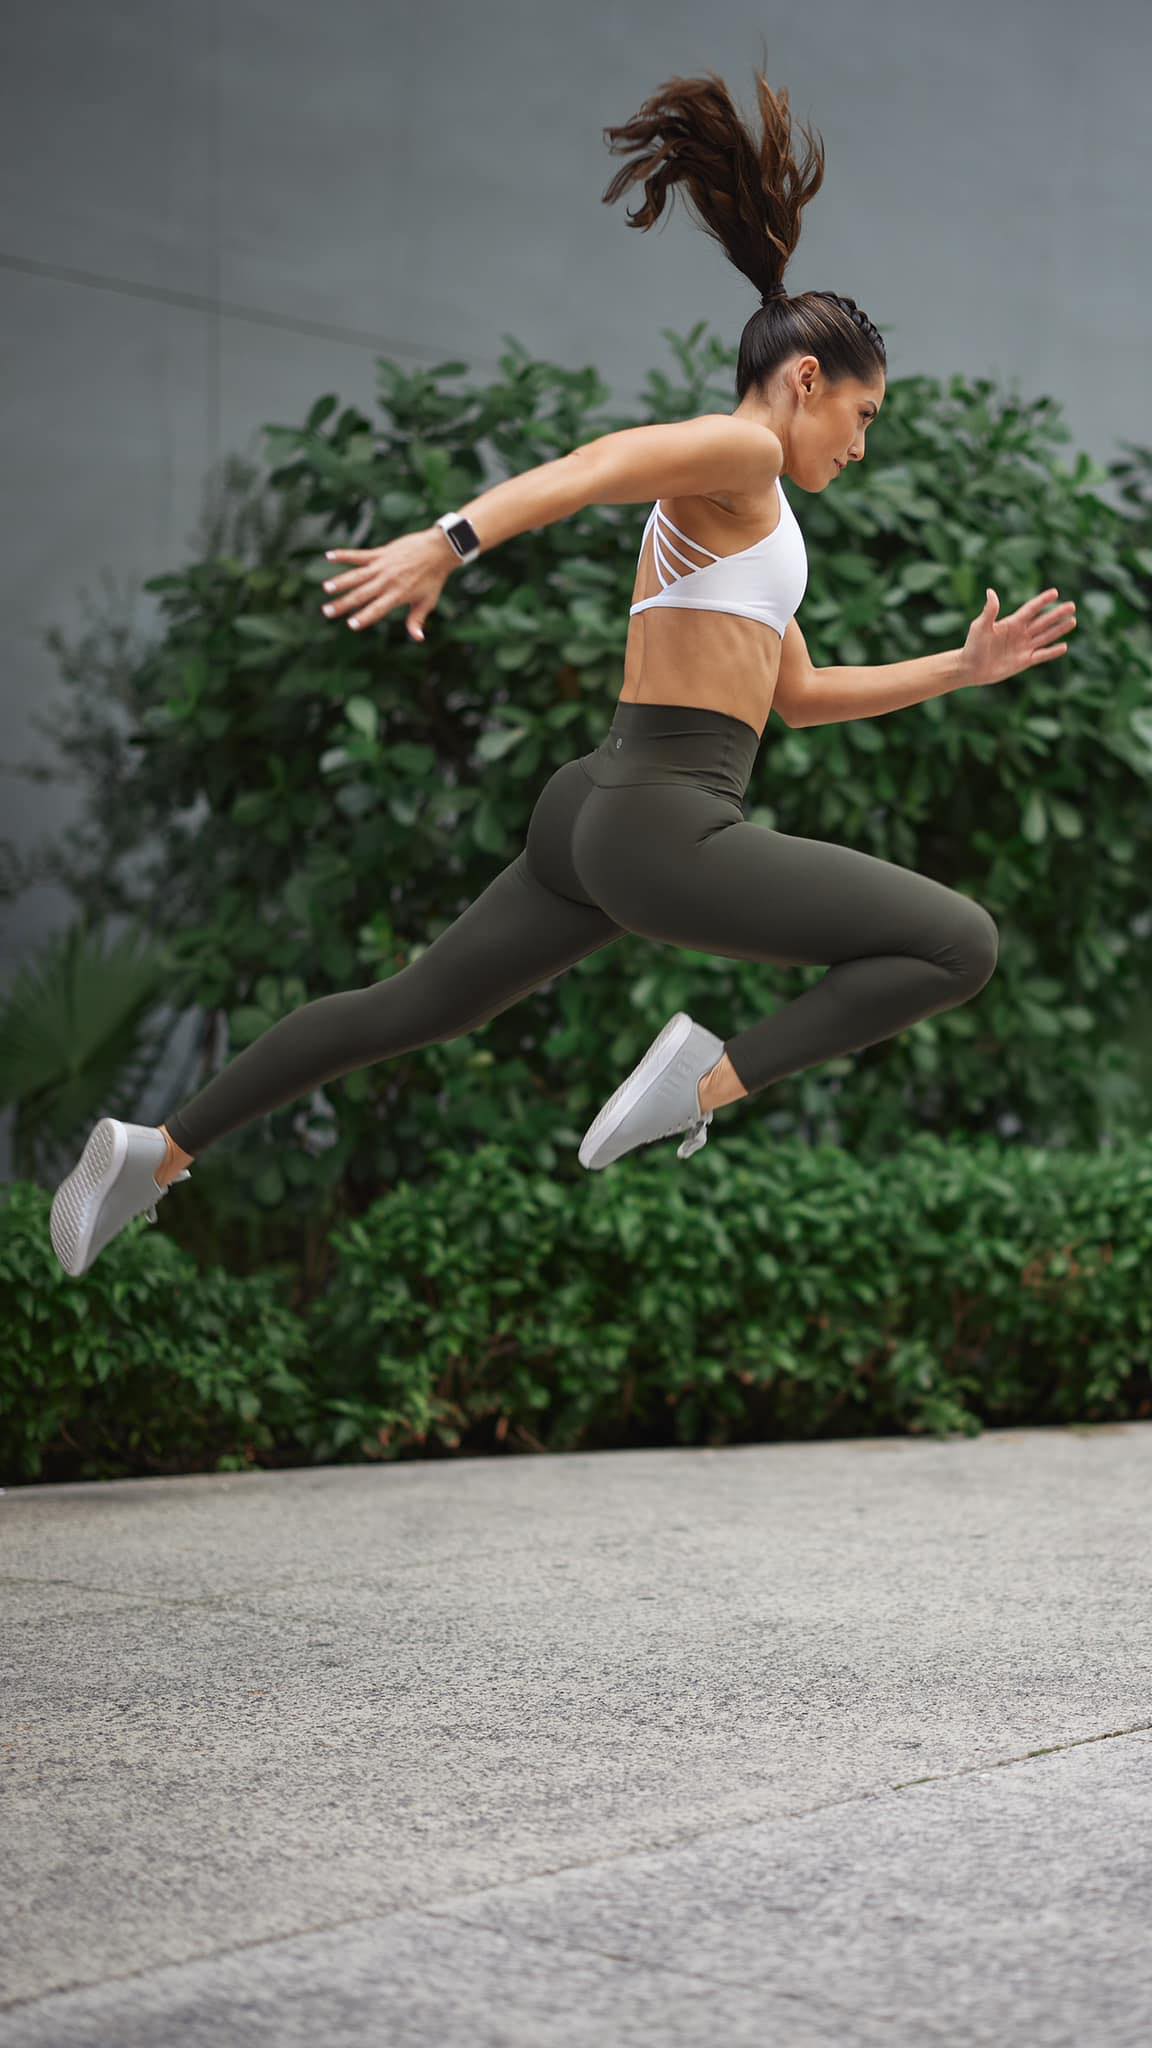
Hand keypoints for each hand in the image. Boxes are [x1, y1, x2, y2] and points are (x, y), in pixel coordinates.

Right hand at [320, 527, 455, 643]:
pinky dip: (344, 555)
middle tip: (327, 612)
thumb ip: (417, 621)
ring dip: (340, 581)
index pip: (377, 609)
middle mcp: (387, 581)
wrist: (439, 550)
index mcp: (397, 595)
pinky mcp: (380, 553)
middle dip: (343, 604)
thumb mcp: (427, 602)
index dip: (364, 617)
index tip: (351, 625)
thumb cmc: (433, 578)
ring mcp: (382, 566)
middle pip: (361, 594)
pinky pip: (359, 555)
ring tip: (326, 588)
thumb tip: (418, 639)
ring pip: (357, 575)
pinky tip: (329, 556)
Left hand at [959, 586, 1076, 688]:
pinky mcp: (1023, 661)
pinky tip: (1064, 647)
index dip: (1042, 601)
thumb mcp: (980, 626)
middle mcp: (1020, 634)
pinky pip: (1041, 655)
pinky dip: (1052, 652)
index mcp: (1011, 623)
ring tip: (1073, 621)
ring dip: (1059, 629)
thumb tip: (990, 591)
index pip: (1031, 609)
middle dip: (1057, 614)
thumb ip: (989, 611)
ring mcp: (1023, 647)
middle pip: (1043, 621)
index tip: (1055, 592)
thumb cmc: (972, 645)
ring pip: (1045, 636)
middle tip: (1072, 605)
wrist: (970, 668)